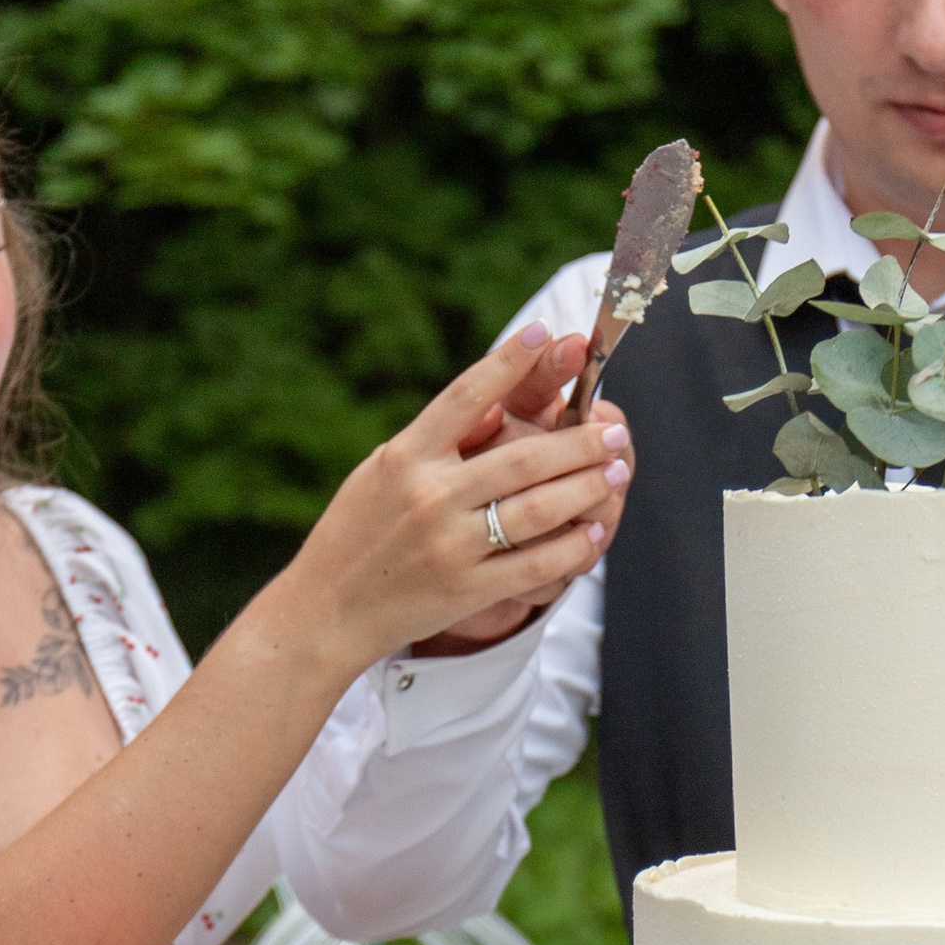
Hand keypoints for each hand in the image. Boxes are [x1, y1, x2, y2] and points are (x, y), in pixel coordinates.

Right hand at [272, 328, 627, 674]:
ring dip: (587, 487)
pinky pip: (535, 564)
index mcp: (405, 458)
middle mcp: (430, 496)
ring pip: (538, 509)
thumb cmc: (357, 533)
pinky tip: (592, 531)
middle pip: (523, 458)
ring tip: (616, 472)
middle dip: (580, 442)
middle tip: (614, 432)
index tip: (547, 334)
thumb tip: (492, 404)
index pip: (466, 395)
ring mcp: (450, 545)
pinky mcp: (467, 590)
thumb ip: (433, 441)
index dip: (509, 361)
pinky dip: (572, 547)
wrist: (329, 610)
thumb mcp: (379, 472)